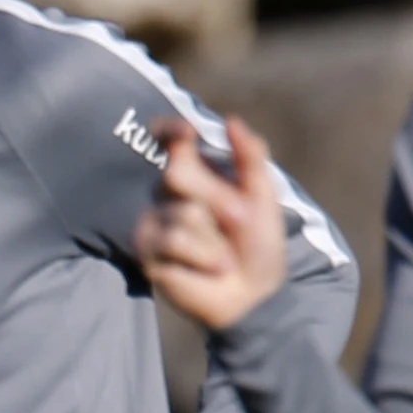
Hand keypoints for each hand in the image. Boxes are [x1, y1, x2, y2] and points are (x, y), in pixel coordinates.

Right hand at [133, 113, 289, 332]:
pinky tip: (208, 269)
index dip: (171, 129)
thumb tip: (231, 120)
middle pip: (177, 172)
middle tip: (238, 220)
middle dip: (217, 198)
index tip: (186, 133)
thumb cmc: (260, 245)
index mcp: (200, 172)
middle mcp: (172, 192)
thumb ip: (252, 155)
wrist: (253, 293)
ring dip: (213, 239)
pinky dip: (200, 255)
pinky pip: (171, 240)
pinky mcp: (147, 250)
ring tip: (223, 258)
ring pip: (182, 213)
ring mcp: (156, 220)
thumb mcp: (264, 196)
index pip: (172, 140)